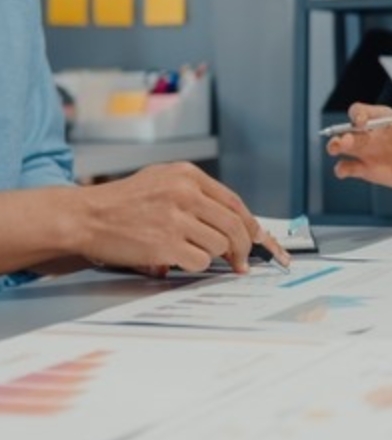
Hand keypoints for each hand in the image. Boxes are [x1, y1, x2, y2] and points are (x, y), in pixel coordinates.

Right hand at [74, 163, 289, 273]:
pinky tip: (179, 259)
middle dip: (243, 247)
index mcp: (187, 175)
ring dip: (213, 256)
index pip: (234, 202)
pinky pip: (200, 262)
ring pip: (220, 246)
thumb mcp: (162, 181)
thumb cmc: (123, 202)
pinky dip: (195, 265)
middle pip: (234, 226)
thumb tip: (235, 221)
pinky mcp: (166, 243)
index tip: (257, 238)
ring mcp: (176, 219)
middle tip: (242, 260)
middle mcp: (184, 193)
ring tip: (193, 252)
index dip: (250, 224)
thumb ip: (198, 195)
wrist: (85, 216)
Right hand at [326, 103, 391, 215]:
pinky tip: (345, 171)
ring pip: (341, 146)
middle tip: (346, 141)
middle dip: (342, 134)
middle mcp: (369, 134)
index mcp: (380, 118)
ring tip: (336, 149)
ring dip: (335, 146)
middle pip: (347, 129)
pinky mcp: (366, 170)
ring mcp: (366, 152)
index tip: (363, 123)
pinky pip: (347, 167)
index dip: (358, 115)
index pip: (360, 111)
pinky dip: (341, 169)